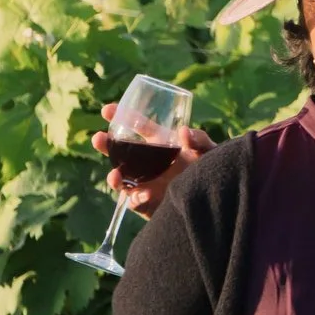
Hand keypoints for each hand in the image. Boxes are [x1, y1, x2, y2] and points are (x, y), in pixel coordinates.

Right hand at [91, 101, 212, 218]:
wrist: (217, 200)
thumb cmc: (211, 169)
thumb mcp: (209, 151)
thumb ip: (199, 140)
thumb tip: (183, 132)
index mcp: (160, 144)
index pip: (138, 127)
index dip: (122, 117)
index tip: (107, 110)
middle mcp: (148, 163)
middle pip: (120, 152)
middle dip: (106, 145)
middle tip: (98, 138)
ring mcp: (146, 183)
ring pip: (121, 179)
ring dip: (114, 177)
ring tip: (116, 174)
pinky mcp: (148, 204)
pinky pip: (136, 203)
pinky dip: (137, 199)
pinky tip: (145, 195)